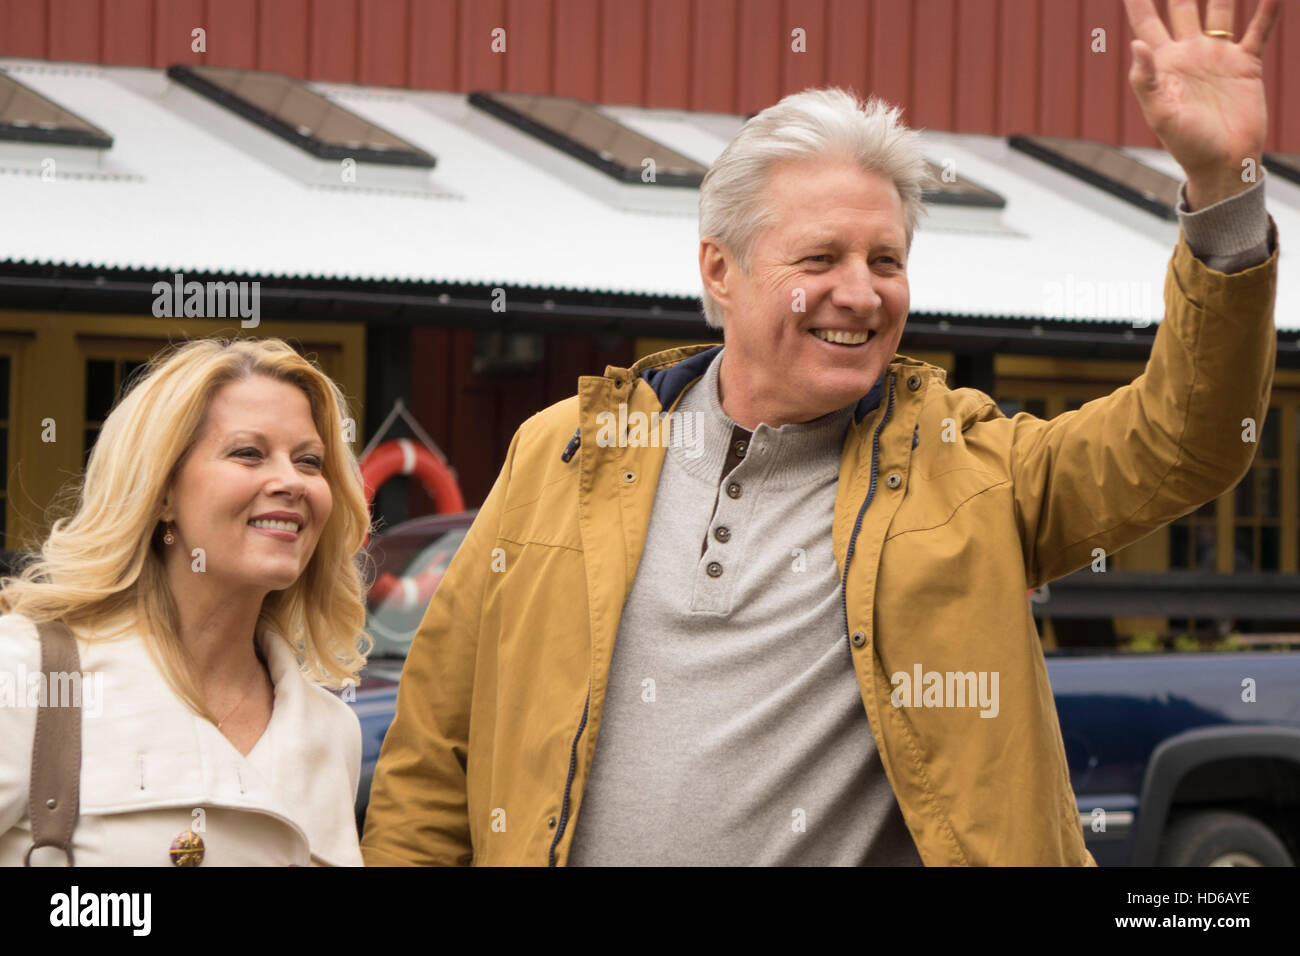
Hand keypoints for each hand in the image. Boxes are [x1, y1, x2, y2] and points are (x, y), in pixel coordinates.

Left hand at [1122, 0, 1281, 208]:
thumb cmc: (1187, 145)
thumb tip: (1135, 43)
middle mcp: (1189, 53)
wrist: (1224, 163)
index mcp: (1162, 65)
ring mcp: (1217, 55)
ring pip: (1220, 8)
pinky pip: (1259, 28)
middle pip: (1183, 5)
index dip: (1138, 1)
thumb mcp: (1161, 114)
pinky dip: (1267, 8)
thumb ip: (1146, 80)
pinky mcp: (1246, 63)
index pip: (1146, 22)